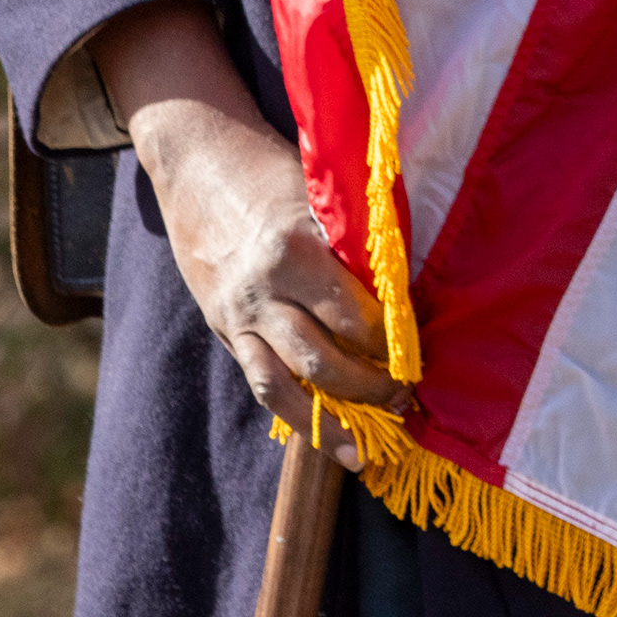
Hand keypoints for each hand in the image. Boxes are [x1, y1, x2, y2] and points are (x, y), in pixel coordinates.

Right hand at [97, 1, 405, 457]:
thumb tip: (407, 289)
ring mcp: (238, 315)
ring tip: (364, 451)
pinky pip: (258, 381)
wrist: (195, 166)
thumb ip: (356, 242)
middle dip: (367, 388)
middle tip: (404, 401)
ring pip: (282, 386)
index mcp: (295, 249)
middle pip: (321, 359)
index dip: (391, 343)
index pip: (354, 314)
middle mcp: (263, 290)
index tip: (421, 357)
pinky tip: (322, 435)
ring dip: (327, 423)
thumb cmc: (272, 172)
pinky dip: (292, 413)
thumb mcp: (320, 194)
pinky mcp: (224, 329)